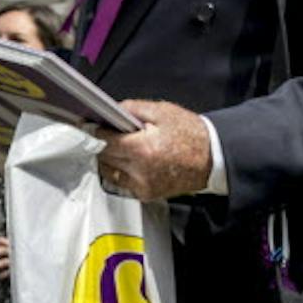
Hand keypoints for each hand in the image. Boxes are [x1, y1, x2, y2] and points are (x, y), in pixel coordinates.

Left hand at [93, 100, 212, 198]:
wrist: (212, 158)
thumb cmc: (191, 134)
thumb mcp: (162, 112)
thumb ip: (132, 108)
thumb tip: (110, 110)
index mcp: (142, 149)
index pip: (105, 141)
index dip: (95, 131)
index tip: (90, 125)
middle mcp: (139, 171)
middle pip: (104, 157)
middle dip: (102, 144)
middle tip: (104, 133)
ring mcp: (142, 185)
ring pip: (109, 172)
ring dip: (108, 159)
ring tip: (117, 147)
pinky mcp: (146, 194)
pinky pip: (122, 183)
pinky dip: (120, 171)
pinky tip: (128, 161)